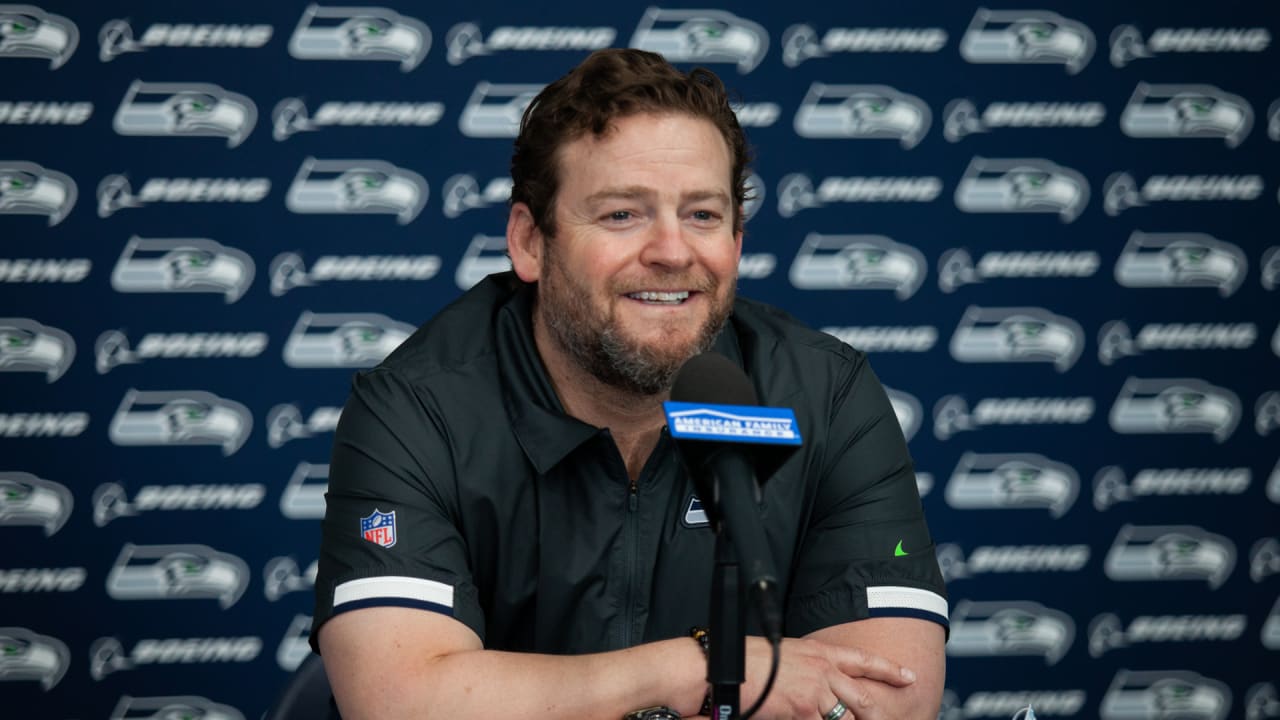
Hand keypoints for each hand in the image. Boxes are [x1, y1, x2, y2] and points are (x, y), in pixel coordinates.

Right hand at [737, 636, 916, 719]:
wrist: (727, 667)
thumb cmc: (748, 661)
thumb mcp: (786, 655)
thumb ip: (809, 667)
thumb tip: (819, 683)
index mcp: (819, 651)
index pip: (863, 659)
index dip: (889, 670)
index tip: (909, 677)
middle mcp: (823, 669)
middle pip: (863, 695)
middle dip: (879, 712)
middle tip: (891, 717)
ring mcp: (817, 692)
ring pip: (848, 715)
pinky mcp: (806, 711)